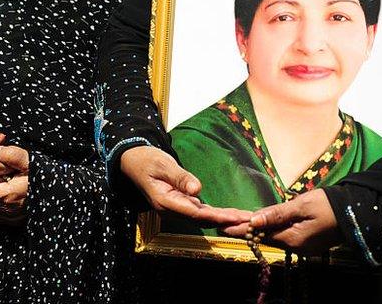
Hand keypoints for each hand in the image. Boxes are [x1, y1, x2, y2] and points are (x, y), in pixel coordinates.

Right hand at [120, 145, 251, 225]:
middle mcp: (171, 210)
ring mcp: (175, 208)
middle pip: (202, 219)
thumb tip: (197, 189)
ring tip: (245, 219)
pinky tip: (230, 214)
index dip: (217, 216)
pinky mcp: (180, 204)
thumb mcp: (163, 164)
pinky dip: (216, 214)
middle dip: (226, 221)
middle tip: (248, 221)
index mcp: (165, 202)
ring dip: (223, 219)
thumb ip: (180, 177)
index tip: (235, 217)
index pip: (195, 213)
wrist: (133, 161)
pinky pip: (200, 212)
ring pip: (203, 218)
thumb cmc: (146, 160)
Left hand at [221, 189, 341, 253]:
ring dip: (257, 230)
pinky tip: (261, 225)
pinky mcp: (307, 242)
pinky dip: (271, 230)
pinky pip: (284, 236)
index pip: (260, 234)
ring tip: (236, 223)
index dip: (240, 229)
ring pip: (274, 237)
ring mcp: (302, 246)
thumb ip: (277, 213)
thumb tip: (254, 219)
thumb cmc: (328, 204)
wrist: (355, 211)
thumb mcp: (301, 206)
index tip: (221, 226)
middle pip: (265, 237)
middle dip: (244, 230)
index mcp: (293, 239)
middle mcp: (296, 247)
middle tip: (223, 224)